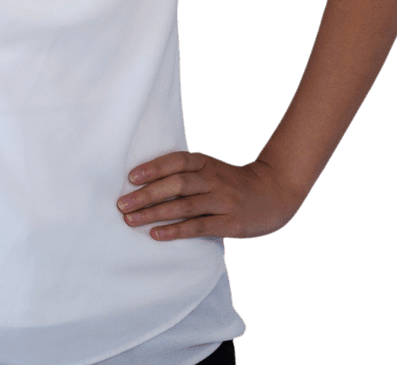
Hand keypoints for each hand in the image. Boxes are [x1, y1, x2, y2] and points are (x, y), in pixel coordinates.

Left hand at [116, 151, 304, 240]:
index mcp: (205, 162)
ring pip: (184, 206)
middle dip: (146, 194)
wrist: (274, 192)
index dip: (153, 168)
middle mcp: (212, 179)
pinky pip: (198, 226)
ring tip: (131, 220)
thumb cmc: (232, 182)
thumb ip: (186, 173)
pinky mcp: (230, 222)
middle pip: (176, 184)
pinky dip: (176, 231)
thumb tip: (146, 182)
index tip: (130, 177)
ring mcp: (222, 200)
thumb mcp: (211, 169)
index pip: (175, 161)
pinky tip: (157, 235)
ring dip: (154, 214)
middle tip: (121, 204)